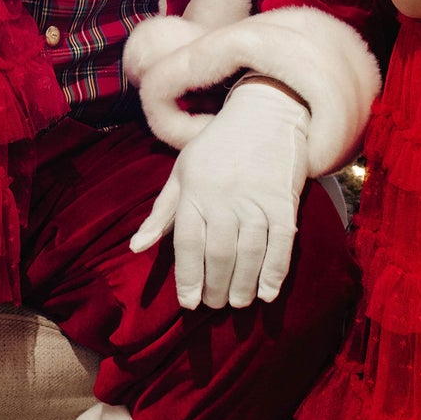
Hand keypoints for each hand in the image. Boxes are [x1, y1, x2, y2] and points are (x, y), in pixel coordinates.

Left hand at [129, 81, 309, 310]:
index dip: (187, 277)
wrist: (265, 115)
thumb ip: (161, 213)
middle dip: (215, 288)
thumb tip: (136, 248)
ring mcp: (256, 201)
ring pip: (249, 255)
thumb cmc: (216, 148)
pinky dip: (274, 273)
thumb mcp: (182, 172)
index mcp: (194, 191)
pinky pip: (280, 246)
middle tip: (214, 304)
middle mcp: (223, 198)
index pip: (186, 244)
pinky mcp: (283, 203)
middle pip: (218, 255)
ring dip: (242, 286)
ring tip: (236, 302)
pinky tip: (266, 293)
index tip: (189, 302)